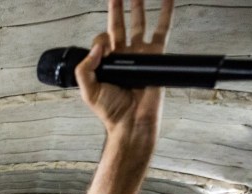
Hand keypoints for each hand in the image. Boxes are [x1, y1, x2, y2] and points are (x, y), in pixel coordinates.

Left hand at [75, 0, 173, 138]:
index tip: (103, 48)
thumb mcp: (88, 90)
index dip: (101, 39)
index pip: (102, 39)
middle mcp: (124, 55)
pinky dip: (165, 13)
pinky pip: (162, 31)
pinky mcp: (155, 56)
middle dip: (118, 7)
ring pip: (139, 23)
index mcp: (107, 62)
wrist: (131, 123)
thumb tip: (98, 46)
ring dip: (138, 5)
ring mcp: (140, 54)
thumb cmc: (111, 112)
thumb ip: (85, 68)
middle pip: (120, 24)